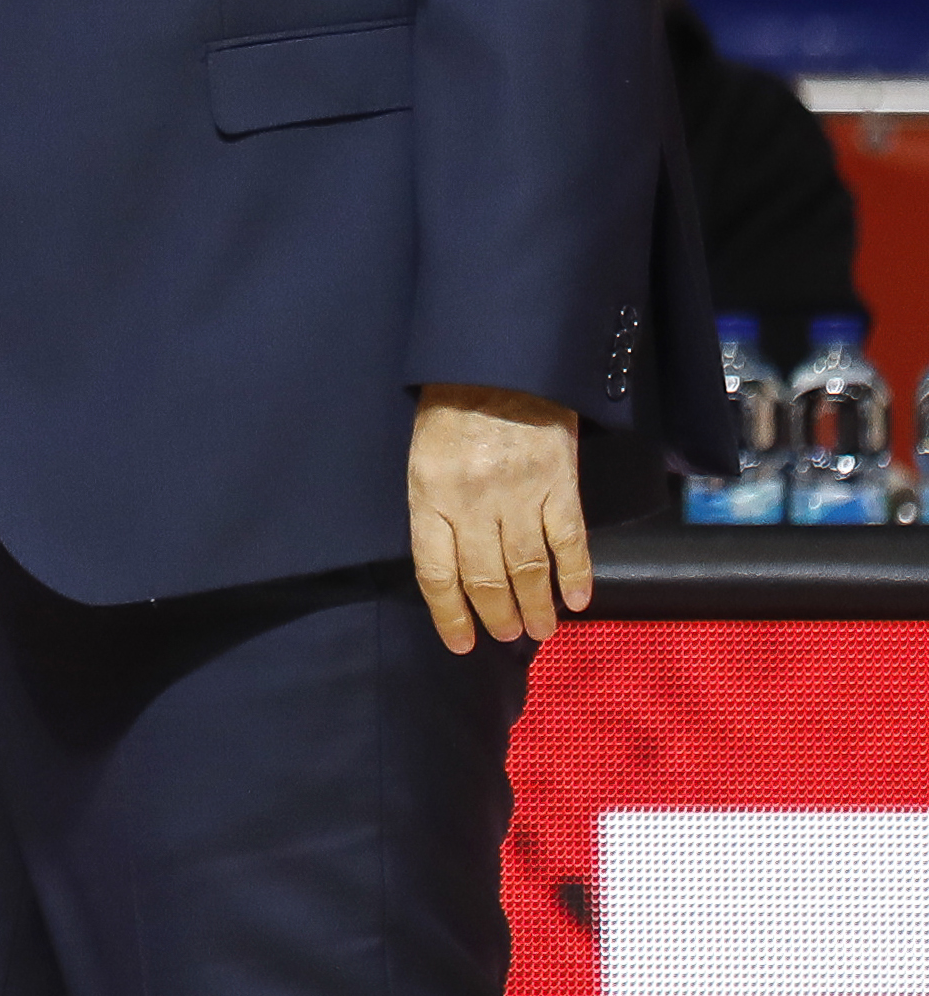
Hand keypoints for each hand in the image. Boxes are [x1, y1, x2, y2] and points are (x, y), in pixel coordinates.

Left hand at [408, 382, 590, 651]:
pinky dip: (576, 574)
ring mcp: (519, 494)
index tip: (462, 643)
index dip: (449, 614)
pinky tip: (579, 601)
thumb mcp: (423, 455)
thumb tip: (450, 562)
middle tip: (507, 635)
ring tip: (540, 630)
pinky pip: (569, 540)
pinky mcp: (559, 483)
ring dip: (536, 606)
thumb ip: (434, 506)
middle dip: (496, 615)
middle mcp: (472, 502)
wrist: (499, 360)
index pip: (436, 571)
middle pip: (485, 577)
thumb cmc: (450, 406)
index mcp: (429, 493)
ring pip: (528, 568)